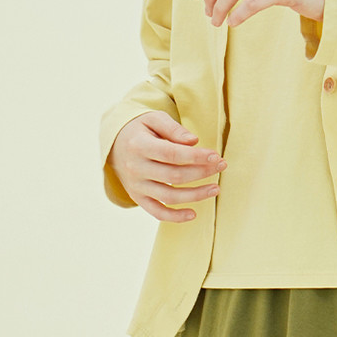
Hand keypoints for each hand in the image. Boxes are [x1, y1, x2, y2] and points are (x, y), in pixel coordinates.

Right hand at [110, 111, 224, 222]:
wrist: (115, 144)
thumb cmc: (140, 129)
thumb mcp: (153, 119)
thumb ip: (173, 128)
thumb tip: (194, 142)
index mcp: (139, 146)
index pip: (172, 154)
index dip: (196, 157)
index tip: (215, 156)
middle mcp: (135, 168)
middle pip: (174, 176)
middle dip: (202, 172)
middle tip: (221, 166)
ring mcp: (136, 186)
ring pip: (169, 196)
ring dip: (195, 195)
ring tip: (216, 189)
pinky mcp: (138, 197)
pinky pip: (157, 212)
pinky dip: (175, 217)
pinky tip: (193, 214)